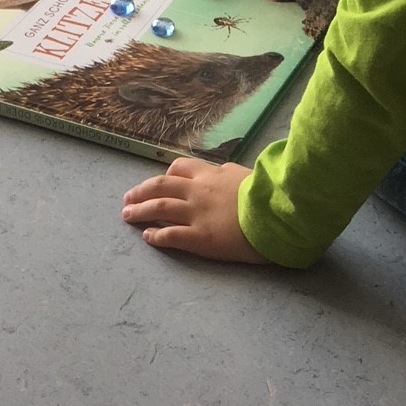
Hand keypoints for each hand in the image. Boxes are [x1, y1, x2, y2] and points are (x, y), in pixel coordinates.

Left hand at [121, 159, 267, 263]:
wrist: (279, 212)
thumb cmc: (271, 194)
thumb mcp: (249, 175)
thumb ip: (231, 175)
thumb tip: (224, 173)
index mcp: (212, 174)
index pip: (180, 168)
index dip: (165, 175)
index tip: (158, 182)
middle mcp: (199, 191)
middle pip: (160, 186)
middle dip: (141, 192)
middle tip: (128, 199)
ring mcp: (197, 214)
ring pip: (159, 208)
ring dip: (139, 211)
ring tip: (127, 215)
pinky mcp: (199, 237)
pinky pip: (170, 235)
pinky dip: (155, 235)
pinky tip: (147, 237)